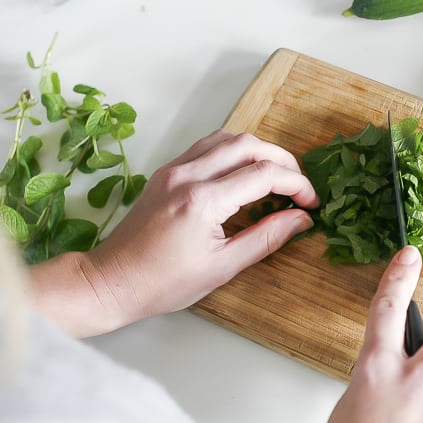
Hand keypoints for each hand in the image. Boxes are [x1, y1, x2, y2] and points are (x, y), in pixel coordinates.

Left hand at [29, 130, 318, 336]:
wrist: (112, 281)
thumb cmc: (163, 283)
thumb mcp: (222, 267)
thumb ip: (266, 238)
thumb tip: (301, 219)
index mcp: (203, 202)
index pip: (264, 175)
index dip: (297, 185)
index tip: (311, 203)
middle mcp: (187, 176)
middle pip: (249, 145)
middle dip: (283, 161)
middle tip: (300, 187)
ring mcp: (173, 169)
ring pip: (227, 138)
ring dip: (259, 151)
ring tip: (277, 177)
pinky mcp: (166, 171)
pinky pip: (207, 147)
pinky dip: (234, 152)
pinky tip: (245, 173)